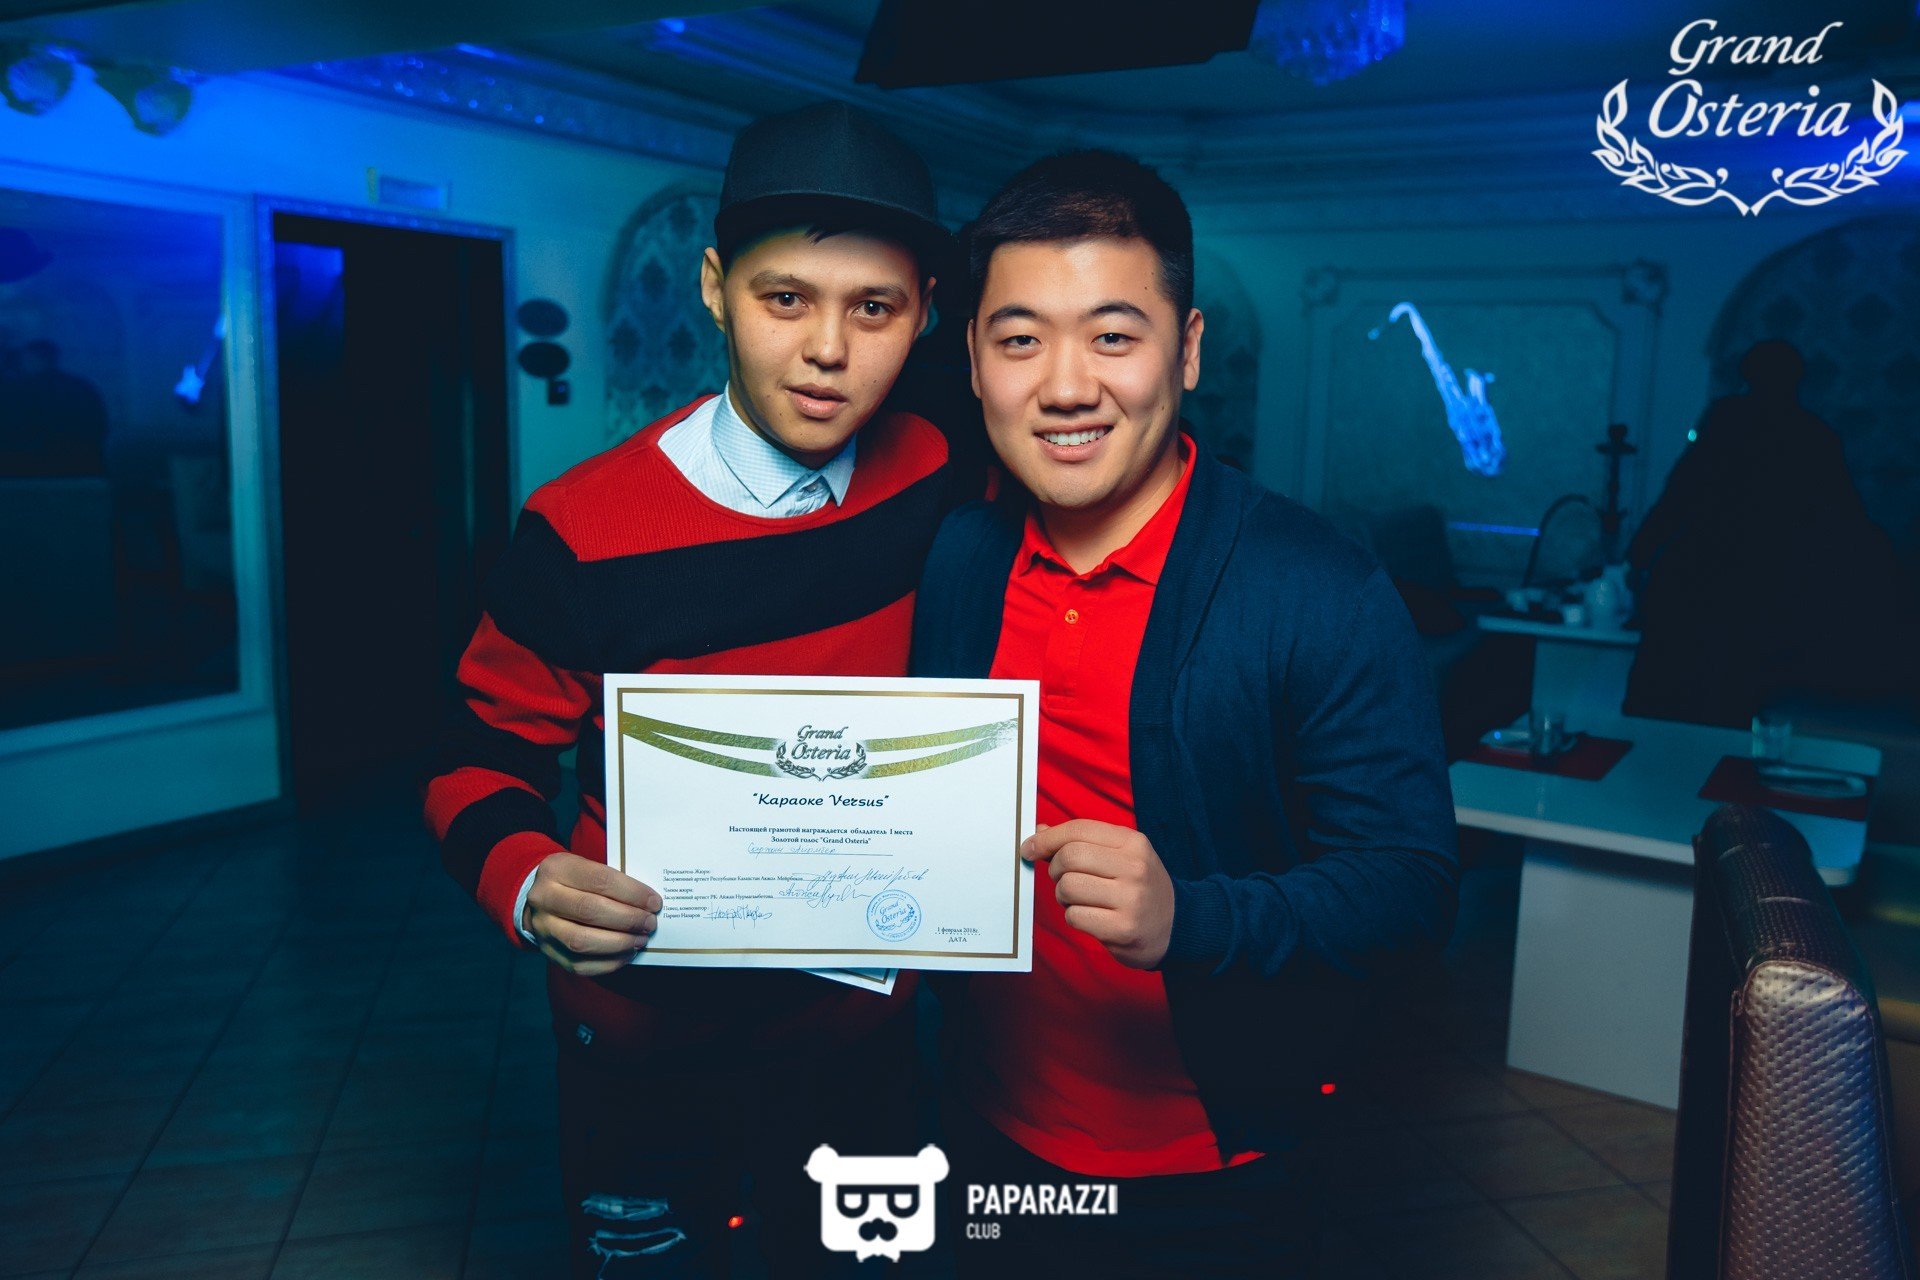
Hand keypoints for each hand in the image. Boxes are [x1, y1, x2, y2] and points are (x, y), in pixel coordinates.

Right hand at [523, 852, 660, 975]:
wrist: (537, 900)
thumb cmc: (573, 882)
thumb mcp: (585, 867)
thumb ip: (612, 882)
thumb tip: (648, 902)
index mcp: (556, 869)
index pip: (600, 880)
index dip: (632, 893)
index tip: (654, 902)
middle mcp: (544, 898)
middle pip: (590, 911)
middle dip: (628, 919)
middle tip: (649, 923)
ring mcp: (543, 928)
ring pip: (582, 941)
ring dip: (620, 943)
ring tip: (641, 939)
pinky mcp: (548, 952)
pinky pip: (580, 965)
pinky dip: (609, 962)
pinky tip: (627, 953)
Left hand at [1021, 820, 1174, 968]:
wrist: (1176, 924)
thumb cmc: (1138, 886)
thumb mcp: (1120, 854)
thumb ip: (1082, 842)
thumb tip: (1039, 832)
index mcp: (1133, 843)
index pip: (1078, 830)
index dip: (1047, 839)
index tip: (1029, 848)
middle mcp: (1135, 868)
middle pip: (1069, 857)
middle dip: (1055, 869)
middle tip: (1062, 878)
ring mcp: (1130, 899)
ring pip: (1068, 887)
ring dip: (1063, 896)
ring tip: (1080, 899)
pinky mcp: (1122, 929)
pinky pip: (1074, 916)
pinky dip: (1073, 917)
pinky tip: (1091, 917)